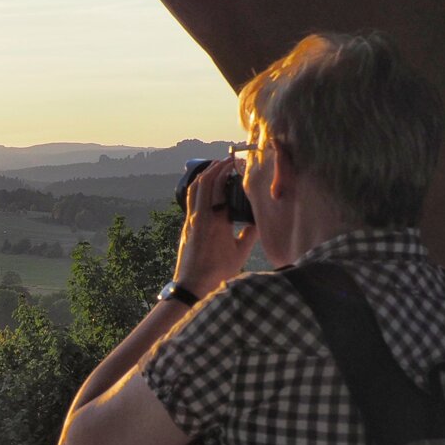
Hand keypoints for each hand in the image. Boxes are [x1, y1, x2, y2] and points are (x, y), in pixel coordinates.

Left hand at [172, 155, 256, 295]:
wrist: (191, 285)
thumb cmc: (217, 271)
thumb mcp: (240, 253)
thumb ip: (250, 234)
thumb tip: (257, 221)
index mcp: (215, 221)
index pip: (219, 187)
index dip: (226, 171)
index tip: (236, 162)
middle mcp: (200, 217)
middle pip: (203, 182)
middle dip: (214, 167)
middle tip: (226, 159)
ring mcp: (190, 221)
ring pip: (194, 190)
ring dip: (203, 175)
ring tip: (215, 168)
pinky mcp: (186, 226)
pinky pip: (191, 200)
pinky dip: (199, 188)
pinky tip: (207, 189)